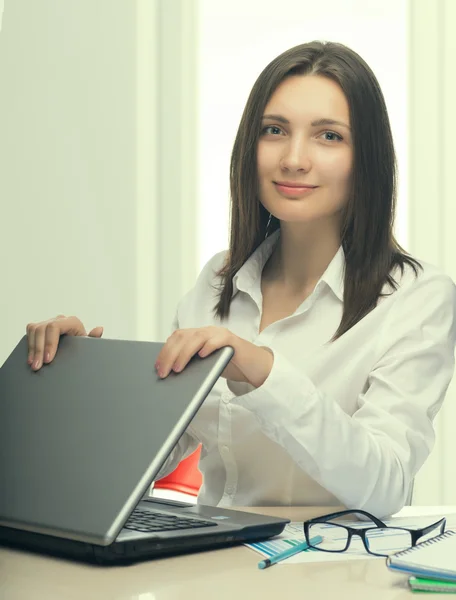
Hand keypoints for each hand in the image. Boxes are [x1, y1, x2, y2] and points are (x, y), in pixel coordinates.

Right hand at [26, 315, 102, 370]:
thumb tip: (99, 329)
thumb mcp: (89, 345)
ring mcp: (49, 322)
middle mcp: (59, 319)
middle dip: (39, 349)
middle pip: (42, 329)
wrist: (78, 346)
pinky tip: (31, 358)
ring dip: (32, 348)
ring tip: (33, 364)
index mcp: (72, 322)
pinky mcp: (40, 327)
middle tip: (38, 366)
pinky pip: (31, 331)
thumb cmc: (83, 346)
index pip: (55, 327)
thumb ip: (94, 338)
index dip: (50, 343)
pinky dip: (29, 344)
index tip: (49, 359)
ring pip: (34, 330)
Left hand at [155, 326, 273, 388]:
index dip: (164, 351)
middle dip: (170, 354)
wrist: (254, 367)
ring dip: (185, 353)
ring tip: (177, 368)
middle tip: (164, 372)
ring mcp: (220, 334)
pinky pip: (220, 339)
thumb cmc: (228, 366)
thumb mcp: (205, 366)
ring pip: (198, 337)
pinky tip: (202, 355)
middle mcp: (207, 332)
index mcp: (198, 336)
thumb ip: (191, 365)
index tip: (157, 367)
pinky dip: (209, 345)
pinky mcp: (233, 341)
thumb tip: (168, 376)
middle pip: (184, 336)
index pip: (176, 338)